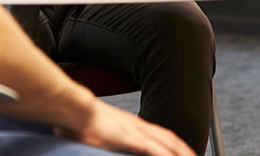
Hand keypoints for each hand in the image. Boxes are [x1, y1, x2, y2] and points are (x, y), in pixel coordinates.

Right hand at [57, 98, 193, 155]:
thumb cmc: (79, 121)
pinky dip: (167, 155)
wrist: (74, 109)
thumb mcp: (99, 133)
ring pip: (167, 143)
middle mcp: (138, 126)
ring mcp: (135, 131)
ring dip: (182, 152)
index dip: (173, 144)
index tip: (183, 152)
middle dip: (184, 149)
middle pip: (169, 138)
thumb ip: (107, 139)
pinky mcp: (130, 138)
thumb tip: (106, 142)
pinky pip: (155, 149)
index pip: (159, 134)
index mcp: (131, 124)